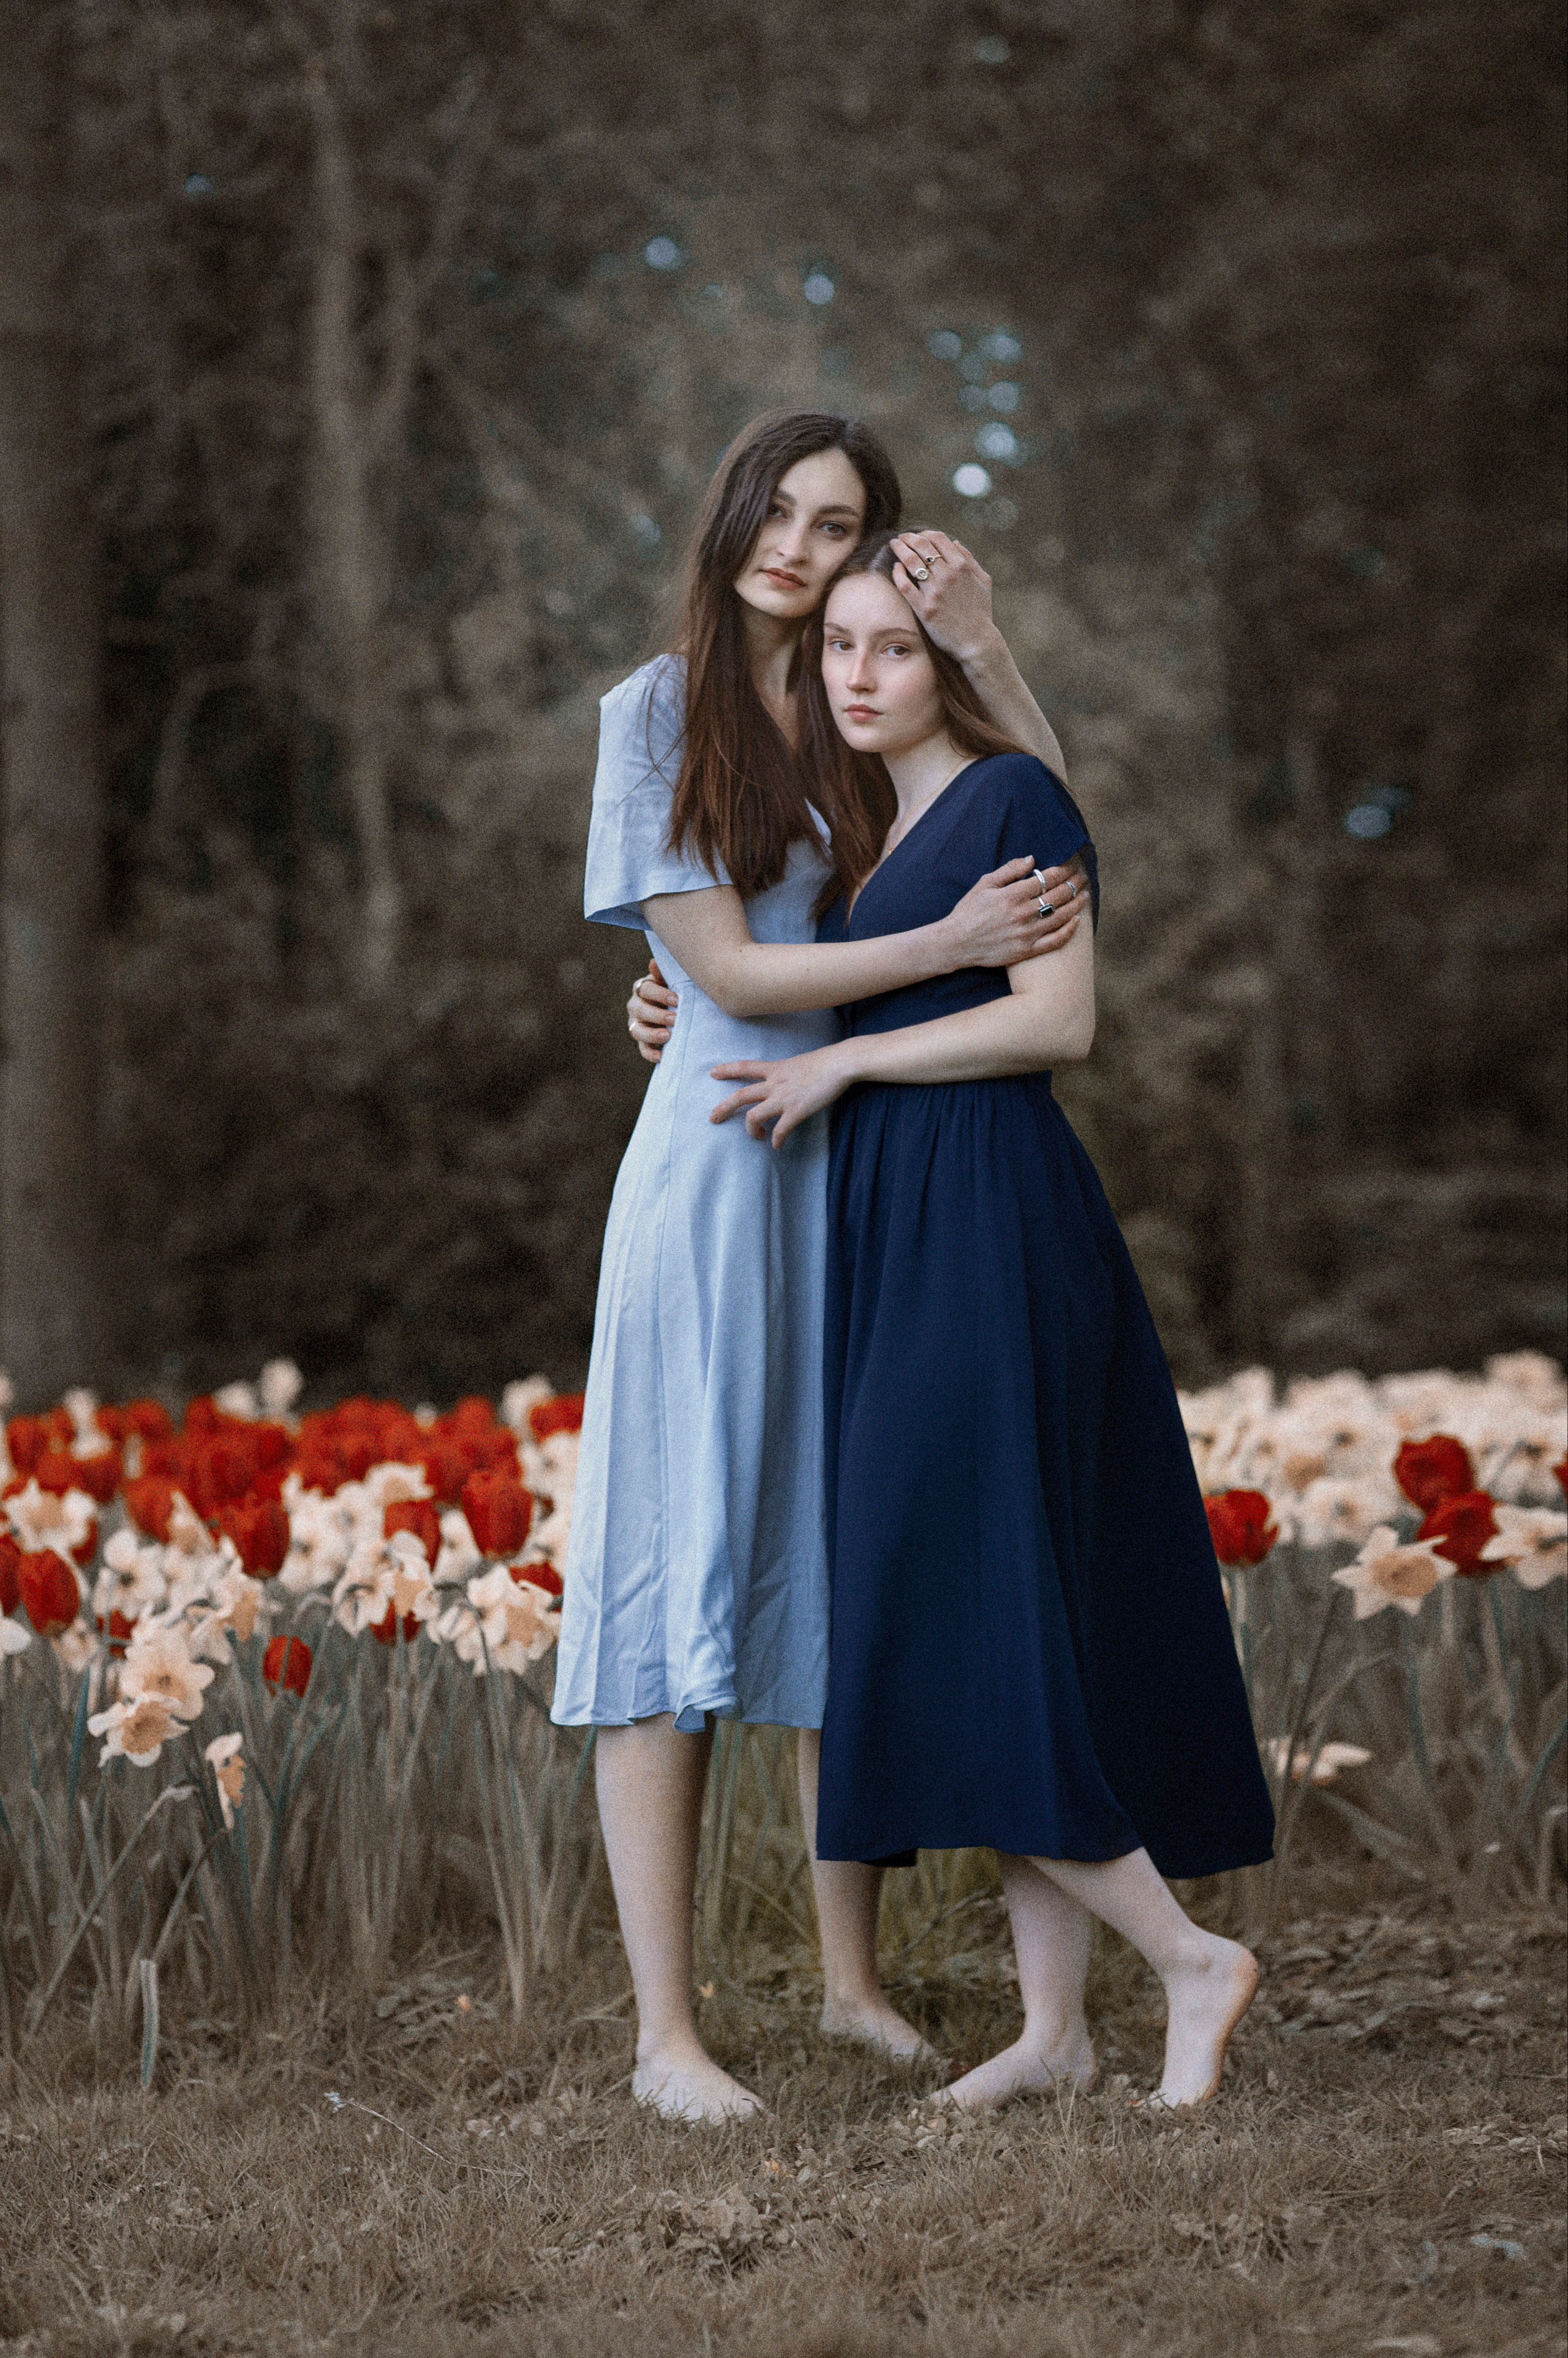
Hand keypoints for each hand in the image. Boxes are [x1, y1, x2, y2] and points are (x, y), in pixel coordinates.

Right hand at [627, 959, 677, 1063]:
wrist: (679, 1009)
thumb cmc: (676, 992)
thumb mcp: (671, 982)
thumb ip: (663, 974)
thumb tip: (653, 962)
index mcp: (642, 988)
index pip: (645, 989)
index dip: (659, 994)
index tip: (676, 999)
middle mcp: (636, 1006)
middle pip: (639, 1010)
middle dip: (657, 1014)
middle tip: (674, 1018)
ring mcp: (637, 1025)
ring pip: (637, 1031)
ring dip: (652, 1034)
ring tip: (668, 1036)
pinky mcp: (642, 1042)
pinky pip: (642, 1049)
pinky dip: (650, 1054)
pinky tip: (661, 1056)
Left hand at [709, 1044, 855, 1146]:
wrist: (840, 1063)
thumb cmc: (825, 1061)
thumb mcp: (798, 1063)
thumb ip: (787, 1073)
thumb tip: (787, 1080)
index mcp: (775, 1069)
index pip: (745, 1067)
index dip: (727, 1069)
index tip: (712, 1072)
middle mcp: (774, 1083)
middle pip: (740, 1096)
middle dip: (723, 1108)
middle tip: (712, 1119)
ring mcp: (783, 1098)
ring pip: (753, 1116)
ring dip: (750, 1130)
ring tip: (757, 1136)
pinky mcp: (796, 1111)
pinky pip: (779, 1131)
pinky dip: (776, 1140)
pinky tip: (778, 1145)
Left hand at [888, 530, 994, 665]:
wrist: (976, 641)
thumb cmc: (981, 612)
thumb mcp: (983, 581)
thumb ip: (970, 560)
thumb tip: (955, 543)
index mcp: (962, 567)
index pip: (938, 538)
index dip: (925, 533)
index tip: (918, 536)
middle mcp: (948, 576)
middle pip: (922, 546)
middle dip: (909, 537)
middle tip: (901, 537)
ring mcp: (935, 592)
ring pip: (911, 562)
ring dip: (900, 549)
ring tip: (894, 545)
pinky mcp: (924, 608)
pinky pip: (905, 585)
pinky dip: (898, 573)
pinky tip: (896, 568)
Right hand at [942, 854, 1086, 969]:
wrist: (956, 943)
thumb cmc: (968, 911)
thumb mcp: (984, 884)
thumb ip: (1009, 870)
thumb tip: (1032, 859)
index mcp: (1012, 895)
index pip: (1046, 879)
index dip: (1063, 871)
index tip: (1072, 867)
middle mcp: (1022, 914)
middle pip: (1057, 896)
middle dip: (1074, 884)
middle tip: (1083, 878)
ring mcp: (1026, 934)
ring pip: (1060, 916)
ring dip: (1077, 904)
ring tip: (1085, 895)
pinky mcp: (1026, 951)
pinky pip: (1054, 941)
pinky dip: (1068, 930)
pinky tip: (1076, 920)